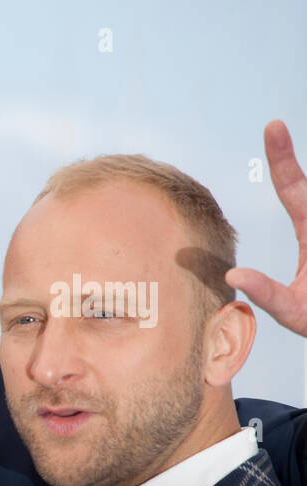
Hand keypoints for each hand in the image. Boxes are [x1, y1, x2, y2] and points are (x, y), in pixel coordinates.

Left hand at [227, 121, 306, 334]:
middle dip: (288, 160)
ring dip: (305, 258)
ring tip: (303, 270)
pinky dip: (299, 273)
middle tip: (273, 126)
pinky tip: (291, 271)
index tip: (272, 125)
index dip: (282, 159)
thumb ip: (267, 294)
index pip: (294, 189)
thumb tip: (233, 276)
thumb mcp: (292, 312)